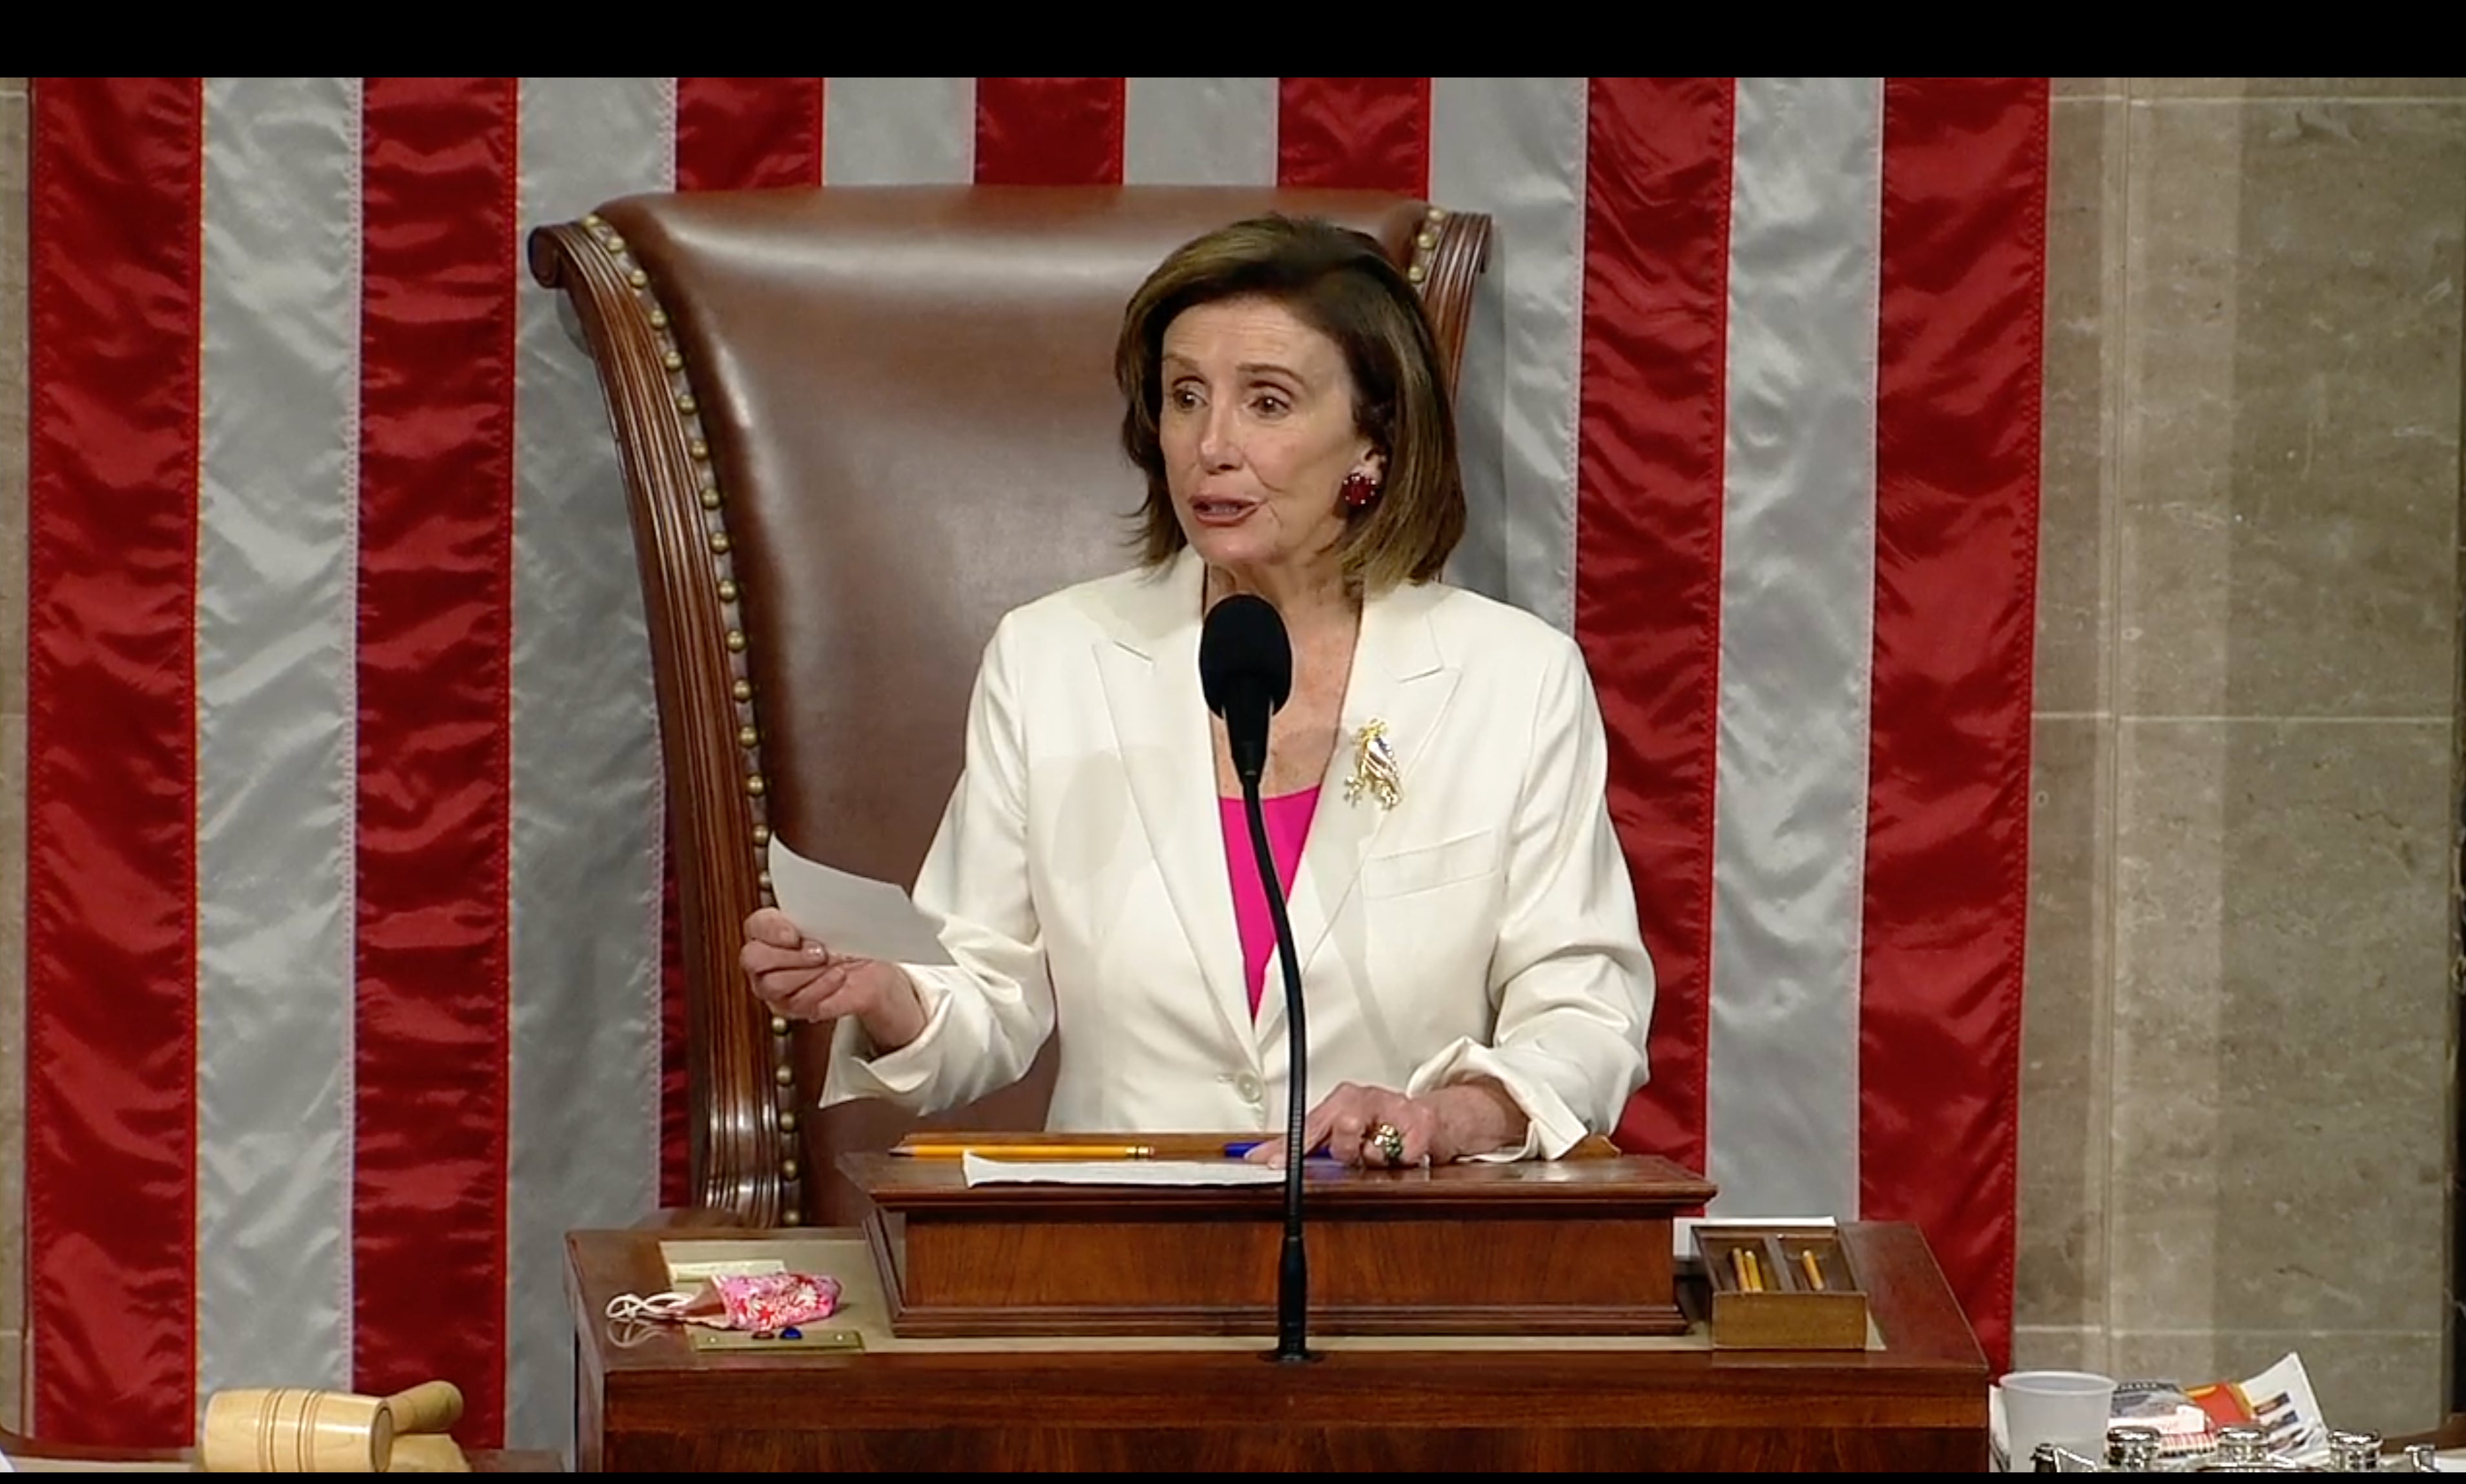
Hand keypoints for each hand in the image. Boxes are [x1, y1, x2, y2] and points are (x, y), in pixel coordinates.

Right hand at [740, 907, 927, 1052]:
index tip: (795, 933)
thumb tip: (819, 908)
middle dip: (789, 955)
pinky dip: (822, 987)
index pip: (755, 926)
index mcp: (769, 930)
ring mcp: (774, 987)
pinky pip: (798, 1002)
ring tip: (832, 962)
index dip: (771, 929)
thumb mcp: (834, 917)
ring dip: (807, 972)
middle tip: (818, 950)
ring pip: (772, 984)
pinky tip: (837, 976)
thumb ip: (817, 912)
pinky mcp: (792, 1008)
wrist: (869, 969)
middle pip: (753, 959)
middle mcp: (765, 961)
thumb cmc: (847, 941)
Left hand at [1243, 1078, 1528, 1167]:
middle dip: (1347, 1152)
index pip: (1306, 1127)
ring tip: (1381, 1152)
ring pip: (1372, 1146)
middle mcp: (1362, 1098)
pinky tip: (1403, 1152)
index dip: (1287, 1148)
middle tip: (1357, 1153)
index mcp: (1338, 1101)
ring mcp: (1393, 1105)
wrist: (1430, 1118)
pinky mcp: (1421, 1121)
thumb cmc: (1379, 1126)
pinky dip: (1402, 1160)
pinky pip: (1403, 1154)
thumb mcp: (1339, 1133)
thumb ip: (1305, 1145)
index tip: (1268, 1164)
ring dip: (1375, 1158)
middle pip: (1341, 1130)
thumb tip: (1260, 1158)